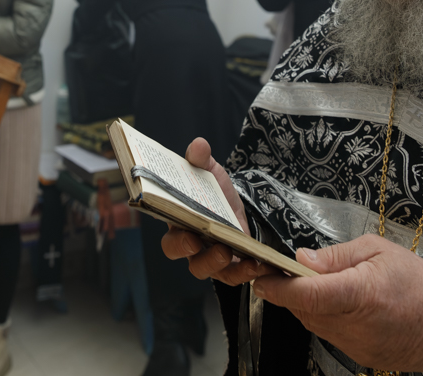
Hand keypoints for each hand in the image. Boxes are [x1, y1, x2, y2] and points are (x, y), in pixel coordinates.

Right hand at [160, 138, 267, 285]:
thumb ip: (201, 159)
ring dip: (216, 263)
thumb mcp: (210, 172)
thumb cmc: (215, 191)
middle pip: (178, 253)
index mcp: (177, 221)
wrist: (237, 206)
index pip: (167, 234)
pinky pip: (231, 276)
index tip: (182, 226)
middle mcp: (187, 243)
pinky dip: (243, 273)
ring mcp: (207, 257)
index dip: (173, 235)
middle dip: (186, 249)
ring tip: (231, 252)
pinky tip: (256, 263)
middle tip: (198, 241)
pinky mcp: (228, 266)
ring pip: (203, 269)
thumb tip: (198, 145)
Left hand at [253, 234, 422, 371]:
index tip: (263, 278)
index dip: (279, 286)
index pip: (307, 293)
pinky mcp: (357, 355)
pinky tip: (337, 304)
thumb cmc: (418, 283)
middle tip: (287, 272)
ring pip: (312, 323)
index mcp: (361, 293)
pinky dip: (324, 318)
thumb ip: (336, 255)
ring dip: (306, 304)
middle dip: (289, 291)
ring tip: (319, 285)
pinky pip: (328, 334)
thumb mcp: (379, 251)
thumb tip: (302, 258)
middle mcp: (354, 323)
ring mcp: (355, 344)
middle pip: (303, 309)